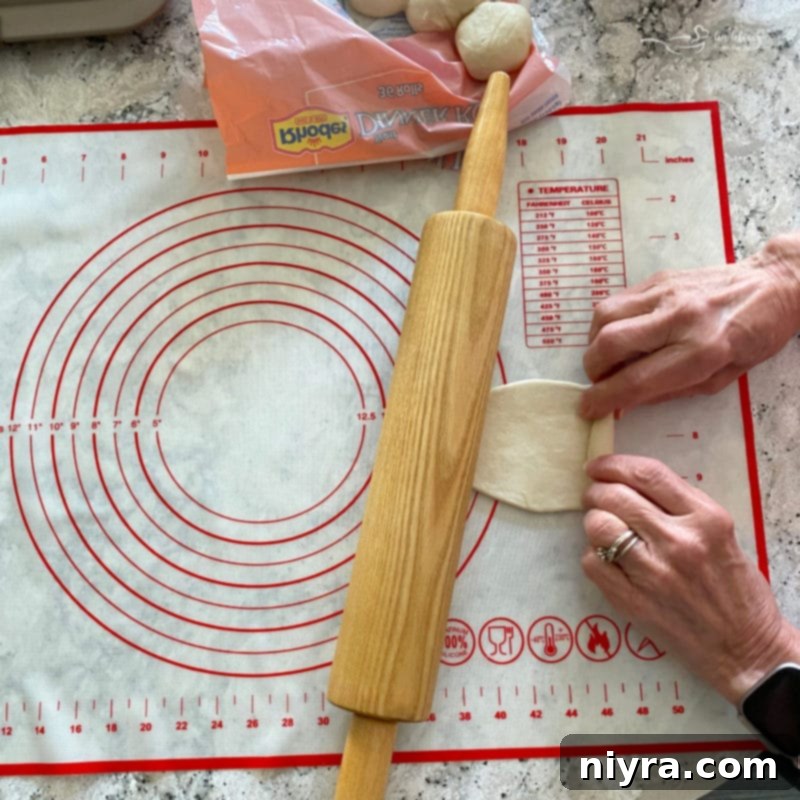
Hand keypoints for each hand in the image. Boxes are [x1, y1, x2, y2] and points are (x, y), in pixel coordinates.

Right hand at [580, 234, 799, 419]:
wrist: (773, 283)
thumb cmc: (754, 337)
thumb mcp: (721, 378)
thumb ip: (670, 391)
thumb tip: (625, 402)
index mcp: (702, 351)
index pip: (636, 379)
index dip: (604, 398)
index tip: (587, 408)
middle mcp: (680, 319)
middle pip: (610, 343)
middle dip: (593, 369)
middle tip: (599, 381)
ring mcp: (665, 293)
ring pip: (604, 317)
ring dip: (594, 343)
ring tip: (606, 357)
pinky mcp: (657, 278)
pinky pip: (615, 301)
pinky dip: (605, 323)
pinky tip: (617, 335)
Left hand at [582, 454, 799, 704]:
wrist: (745, 649)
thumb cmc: (733, 588)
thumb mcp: (719, 534)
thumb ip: (678, 507)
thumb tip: (628, 483)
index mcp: (706, 518)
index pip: (648, 474)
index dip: (614, 464)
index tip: (598, 466)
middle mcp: (679, 541)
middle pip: (615, 496)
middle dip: (597, 492)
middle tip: (597, 498)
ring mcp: (653, 573)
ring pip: (597, 526)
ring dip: (594, 523)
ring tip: (604, 530)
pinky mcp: (632, 601)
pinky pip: (592, 562)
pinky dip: (594, 557)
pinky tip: (610, 562)